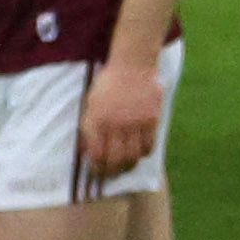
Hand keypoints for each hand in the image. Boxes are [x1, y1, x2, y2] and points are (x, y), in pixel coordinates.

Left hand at [78, 53, 168, 178]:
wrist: (132, 65)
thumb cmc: (107, 84)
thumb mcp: (90, 104)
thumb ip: (89, 128)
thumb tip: (88, 153)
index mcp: (97, 120)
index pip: (96, 155)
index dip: (96, 168)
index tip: (96, 171)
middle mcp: (116, 124)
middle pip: (115, 160)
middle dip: (111, 172)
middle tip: (110, 174)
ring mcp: (135, 122)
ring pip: (133, 157)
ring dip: (128, 166)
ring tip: (125, 166)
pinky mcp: (152, 119)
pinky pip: (149, 146)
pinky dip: (143, 153)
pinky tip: (139, 152)